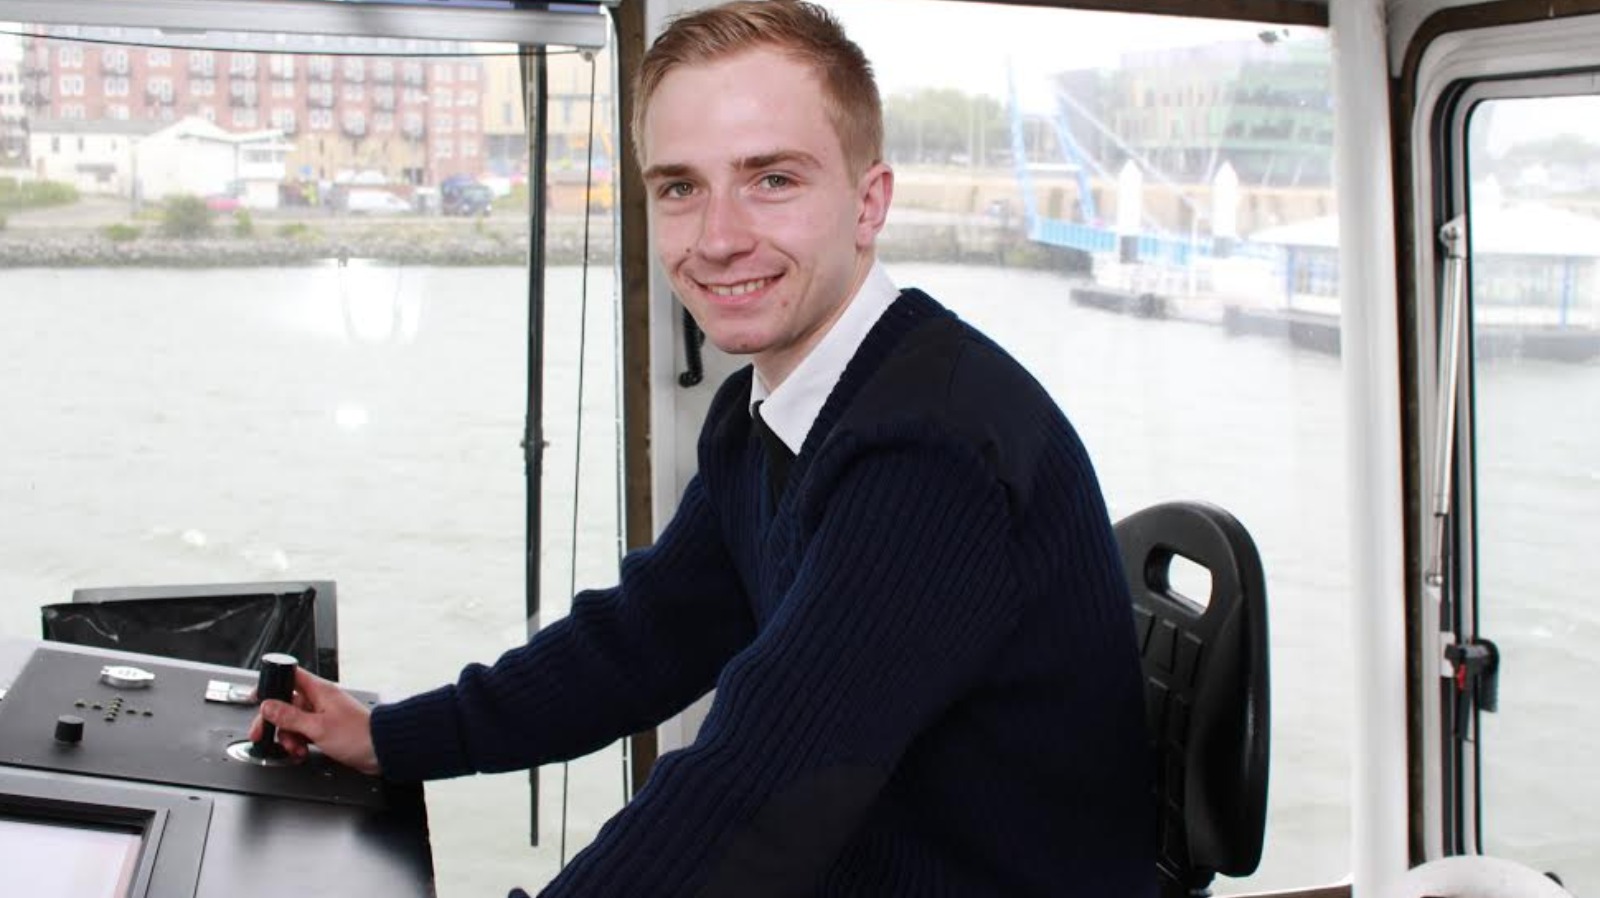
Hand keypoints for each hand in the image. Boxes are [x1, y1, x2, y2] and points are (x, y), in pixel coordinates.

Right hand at [248, 666, 380, 775]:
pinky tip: (301, 752)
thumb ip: (290, 717)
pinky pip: (304, 733)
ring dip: (288, 736)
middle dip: (274, 721)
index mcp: (319, 691)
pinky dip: (299, 743)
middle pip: (286, 704)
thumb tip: (268, 707)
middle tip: (263, 734)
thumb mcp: (317, 727)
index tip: (256, 698)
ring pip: (294, 722)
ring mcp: (323, 715)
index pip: (289, 677)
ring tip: (294, 748)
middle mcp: (320, 700)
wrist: (382, 750)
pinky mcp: (327, 730)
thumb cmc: (359, 735)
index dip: (271, 684)